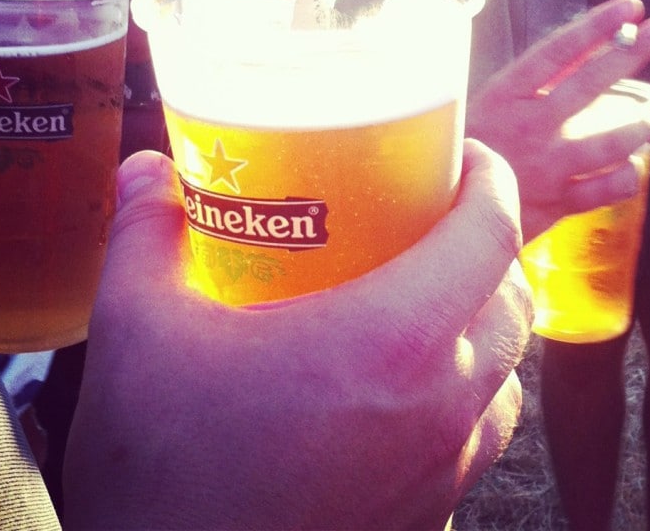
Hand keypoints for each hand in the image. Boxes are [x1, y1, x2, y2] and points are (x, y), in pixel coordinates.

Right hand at [64, 143, 531, 530]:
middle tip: (433, 215)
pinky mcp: (428, 516)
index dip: (492, 178)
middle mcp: (441, 405)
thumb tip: (145, 172)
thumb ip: (146, 234)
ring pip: (507, 373)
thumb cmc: (164, 476)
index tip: (466, 155)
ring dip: (484, 320)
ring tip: (426, 294)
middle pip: (511, 298)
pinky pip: (478, 435)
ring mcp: (442, 469)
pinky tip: (402, 387)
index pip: (492, 233)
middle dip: (488, 243)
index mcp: (394, 340)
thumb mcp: (138, 331)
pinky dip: (467, 393)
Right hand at [466, 0, 649, 241]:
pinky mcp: (555, 204)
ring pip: (606, 143)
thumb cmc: (461, 150)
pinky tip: (631, 168)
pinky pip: (604, 190)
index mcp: (505, 96)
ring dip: (638, 128)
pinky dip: (624, 177)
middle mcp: (528, 127)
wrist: (437, 212)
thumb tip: (581, 53)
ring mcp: (545, 167)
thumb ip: (531, 84)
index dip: (595, 27)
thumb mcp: (485, 106)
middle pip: (588, 85)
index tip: (628, 7)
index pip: (556, 52)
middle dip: (631, 52)